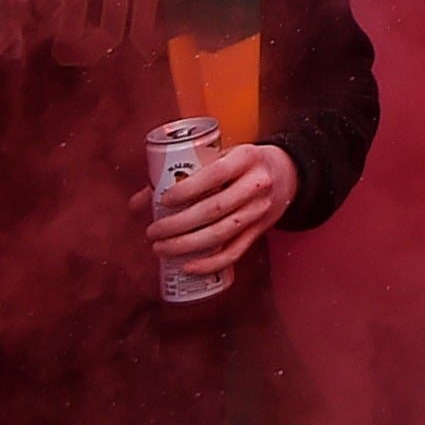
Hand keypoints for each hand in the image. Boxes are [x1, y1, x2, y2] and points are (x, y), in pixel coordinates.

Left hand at [142, 141, 296, 275]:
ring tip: (160, 248)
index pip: (216, 174)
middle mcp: (257, 184)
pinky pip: (235, 252)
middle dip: (178, 224)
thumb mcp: (220, 157)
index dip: (187, 189)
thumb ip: (182, 175)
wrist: (287, 172)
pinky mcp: (261, 230)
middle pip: (215, 209)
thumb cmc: (240, 164)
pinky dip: (210, 263)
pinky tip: (188, 267)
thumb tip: (138, 203)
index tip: (163, 200)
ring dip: (187, 245)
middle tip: (152, 232)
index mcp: (246, 158)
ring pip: (223, 233)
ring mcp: (261, 210)